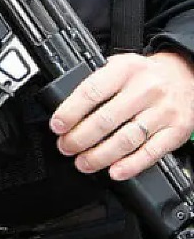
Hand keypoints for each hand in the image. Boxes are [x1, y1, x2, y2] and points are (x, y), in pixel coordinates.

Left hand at [51, 51, 193, 179]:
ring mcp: (163, 111)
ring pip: (126, 140)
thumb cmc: (143, 75)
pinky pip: (151, 153)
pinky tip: (114, 172)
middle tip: (66, 147)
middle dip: (80, 139)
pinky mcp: (176, 131)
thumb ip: (95, 85)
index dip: (70, 112)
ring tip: (83, 162)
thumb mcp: (118, 67)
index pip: (91, 92)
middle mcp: (146, 89)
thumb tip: (65, 112)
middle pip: (106, 120)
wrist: (184, 75)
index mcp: (125, 69)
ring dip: (100, 156)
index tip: (57, 126)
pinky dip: (130, 166)